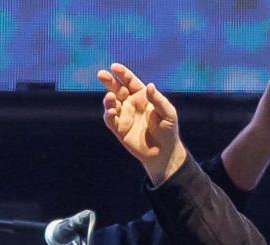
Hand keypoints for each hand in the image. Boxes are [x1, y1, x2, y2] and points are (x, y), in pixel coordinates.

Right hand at [98, 64, 185, 184]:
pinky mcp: (119, 129)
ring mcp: (124, 116)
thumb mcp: (168, 113)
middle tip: (101, 75)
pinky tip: (111, 111)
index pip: (129, 81)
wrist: (164, 152)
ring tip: (110, 97)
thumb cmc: (168, 130)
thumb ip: (158, 100)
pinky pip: (110, 120)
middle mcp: (130, 104)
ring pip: (111, 103)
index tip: (114, 67)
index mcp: (142, 96)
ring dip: (109, 99)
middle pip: (116, 89)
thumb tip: (149, 86)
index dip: (122, 73)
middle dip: (109, 81)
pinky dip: (108, 115)